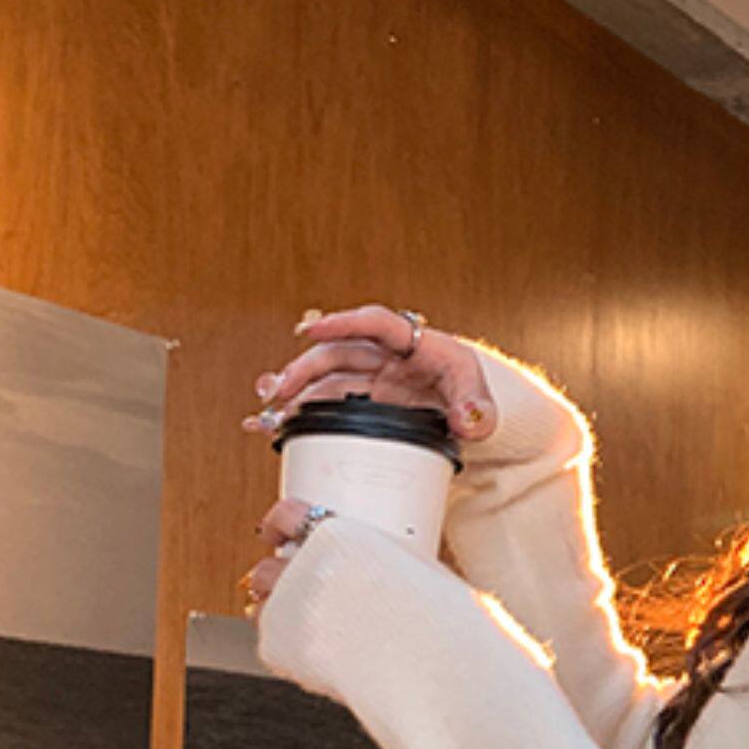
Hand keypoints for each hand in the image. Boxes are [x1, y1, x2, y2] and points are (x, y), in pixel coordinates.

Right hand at [237, 299, 497, 618]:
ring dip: (292, 390)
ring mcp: (369, 380)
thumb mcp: (483, 404)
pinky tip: (265, 424)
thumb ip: (478, 413)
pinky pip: (322, 404)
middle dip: (304, 367)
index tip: (311, 330)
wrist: (470, 415)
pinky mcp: (360, 404)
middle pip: (337, 353)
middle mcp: (385, 358)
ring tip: (265, 408)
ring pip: (322, 378)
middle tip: (277, 389)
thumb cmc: (474, 399)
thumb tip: (468, 422)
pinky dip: (294, 414)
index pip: (376, 324)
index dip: (343, 323)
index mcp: (415, 345)